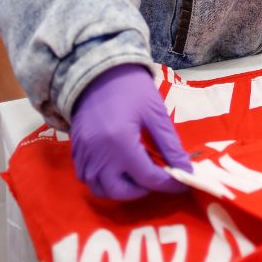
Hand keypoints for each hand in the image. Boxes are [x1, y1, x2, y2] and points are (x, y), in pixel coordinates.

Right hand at [71, 63, 192, 199]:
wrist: (98, 71)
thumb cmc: (131, 88)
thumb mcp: (155, 113)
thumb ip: (170, 145)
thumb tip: (184, 169)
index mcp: (120, 142)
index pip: (147, 177)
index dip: (169, 184)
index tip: (183, 183)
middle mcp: (98, 155)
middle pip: (121, 191)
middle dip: (143, 190)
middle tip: (159, 177)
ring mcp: (84, 154)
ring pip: (101, 189)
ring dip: (122, 189)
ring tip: (139, 174)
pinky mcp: (76, 151)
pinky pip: (87, 178)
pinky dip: (104, 181)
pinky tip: (119, 168)